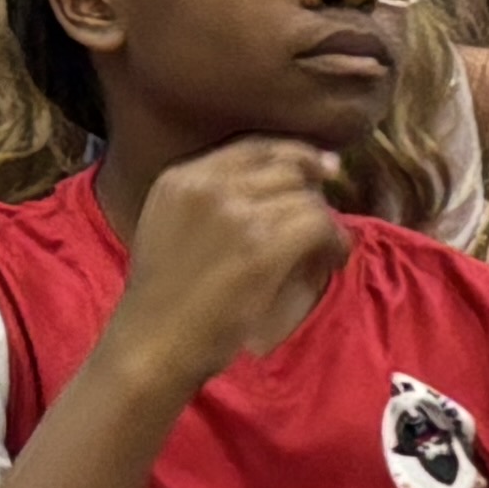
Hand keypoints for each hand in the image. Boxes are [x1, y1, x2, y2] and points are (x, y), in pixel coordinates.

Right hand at [116, 136, 353, 390]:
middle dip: (313, 188)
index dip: (293, 153)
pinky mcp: (262, 248)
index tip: (319, 167)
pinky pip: (319, 225)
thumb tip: (270, 189)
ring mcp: (235, 213)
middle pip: (285, 165)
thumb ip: (209, 199)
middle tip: (324, 216)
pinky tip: (332, 259)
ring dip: (325, 221)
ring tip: (327, 247)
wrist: (153, 341)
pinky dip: (335, 241)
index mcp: (182, 177)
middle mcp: (207, 184)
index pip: (252, 146)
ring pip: (306, 196)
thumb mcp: (169, 226)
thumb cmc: (164, 298)